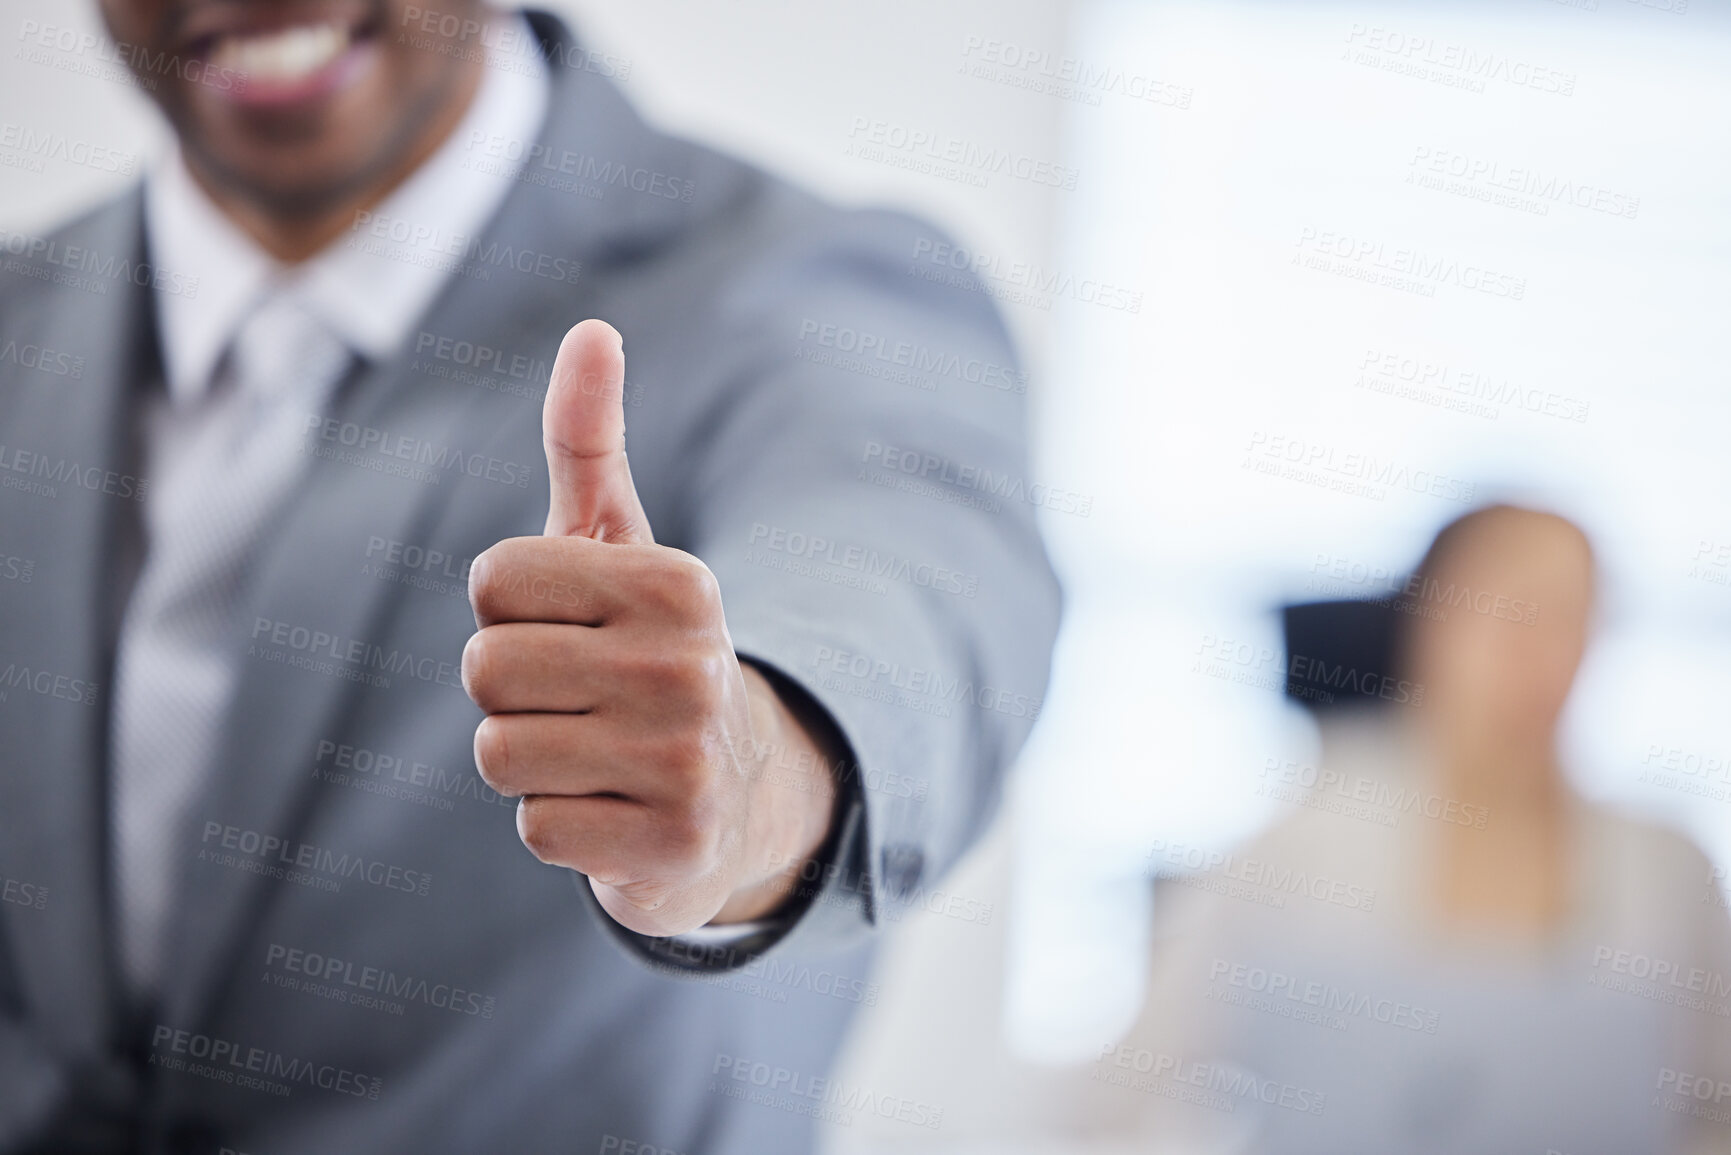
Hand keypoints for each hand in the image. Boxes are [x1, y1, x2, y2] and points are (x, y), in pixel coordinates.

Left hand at [462, 320, 840, 936]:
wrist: (734, 793)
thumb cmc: (645, 652)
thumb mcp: (619, 548)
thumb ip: (588, 443)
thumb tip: (592, 330)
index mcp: (677, 583)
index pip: (492, 582)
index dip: (510, 614)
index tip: (571, 631)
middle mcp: (692, 666)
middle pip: (485, 671)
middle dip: (512, 693)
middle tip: (581, 701)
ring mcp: (687, 761)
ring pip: (499, 754)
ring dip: (528, 762)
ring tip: (595, 754)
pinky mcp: (674, 847)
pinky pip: (535, 829)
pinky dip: (559, 826)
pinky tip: (614, 811)